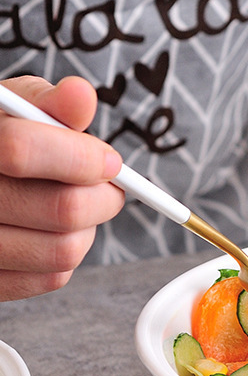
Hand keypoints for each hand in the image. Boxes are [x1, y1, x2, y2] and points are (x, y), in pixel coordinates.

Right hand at [0, 76, 124, 299]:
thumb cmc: (1, 137)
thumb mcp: (13, 107)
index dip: (81, 157)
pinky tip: (53, 231)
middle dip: (103, 197)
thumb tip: (80, 96)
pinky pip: (51, 279)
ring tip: (77, 206)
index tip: (109, 162)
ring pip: (64, 251)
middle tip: (107, 187)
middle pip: (61, 209)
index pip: (21, 151)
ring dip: (88, 229)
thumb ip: (48, 103)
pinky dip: (67, 256)